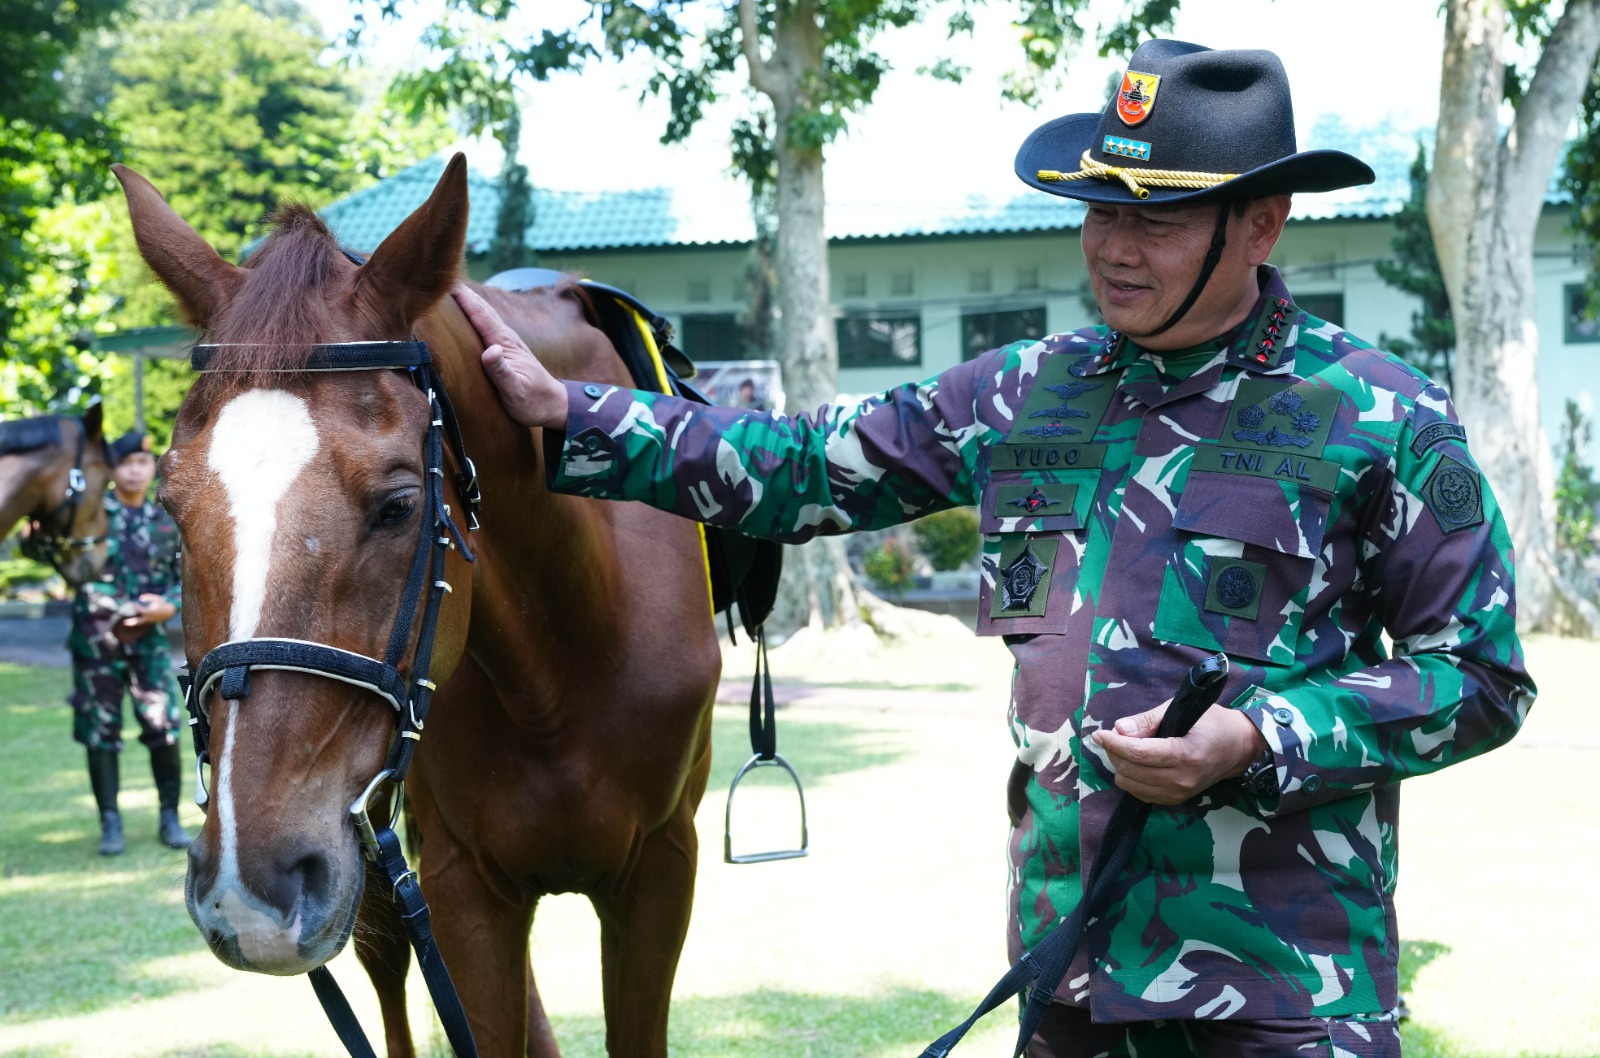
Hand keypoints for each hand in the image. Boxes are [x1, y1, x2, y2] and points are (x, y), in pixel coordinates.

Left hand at [126, 593, 176, 626]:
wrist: (170, 611)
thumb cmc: (162, 604)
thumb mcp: (157, 598)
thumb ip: (148, 597)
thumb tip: (140, 598)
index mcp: (151, 611)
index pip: (141, 610)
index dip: (136, 607)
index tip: (132, 604)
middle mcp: (150, 617)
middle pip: (140, 620)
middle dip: (132, 621)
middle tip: (124, 622)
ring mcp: (150, 620)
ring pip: (140, 622)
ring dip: (133, 623)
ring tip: (125, 623)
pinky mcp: (151, 621)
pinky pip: (143, 622)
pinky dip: (137, 622)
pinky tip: (132, 621)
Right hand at [451, 284, 568, 428]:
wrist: (553, 404)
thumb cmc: (533, 401)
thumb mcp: (515, 390)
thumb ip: (501, 371)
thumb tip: (490, 350)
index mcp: (506, 344)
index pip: (483, 317)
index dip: (466, 301)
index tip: (449, 285)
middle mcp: (507, 338)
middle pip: (484, 311)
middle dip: (466, 295)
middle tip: (445, 279)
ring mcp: (508, 343)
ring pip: (487, 316)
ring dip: (471, 302)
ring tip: (454, 290)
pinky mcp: (507, 349)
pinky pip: (489, 326)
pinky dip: (477, 315)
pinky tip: (471, 314)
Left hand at [1091, 702, 1266, 805]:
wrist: (1239, 748)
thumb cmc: (1212, 723)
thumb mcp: (1182, 711)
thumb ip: (1148, 720)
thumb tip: (1118, 729)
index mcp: (1186, 754)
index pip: (1139, 753)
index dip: (1114, 743)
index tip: (1099, 734)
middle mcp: (1182, 779)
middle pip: (1131, 770)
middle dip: (1115, 752)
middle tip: (1114, 736)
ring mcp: (1179, 794)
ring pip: (1131, 784)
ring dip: (1121, 765)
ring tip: (1126, 748)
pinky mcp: (1175, 801)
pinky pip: (1140, 793)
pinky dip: (1131, 778)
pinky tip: (1135, 763)